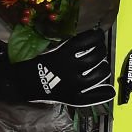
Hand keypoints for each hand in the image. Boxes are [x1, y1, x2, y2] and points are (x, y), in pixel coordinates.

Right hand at [0, 30, 114, 106]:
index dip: (96, 36)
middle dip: (101, 49)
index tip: (98, 34)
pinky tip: (110, 89)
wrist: (22, 83)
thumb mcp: (49, 48)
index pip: (88, 40)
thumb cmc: (34, 62)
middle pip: (96, 56)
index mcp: (64, 54)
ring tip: (102, 64)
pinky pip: (94, 97)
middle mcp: (72, 69)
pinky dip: (104, 93)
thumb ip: (66, 44)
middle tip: (100, 47)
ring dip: (104, 67)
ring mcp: (75, 85)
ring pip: (99, 74)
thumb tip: (84, 36)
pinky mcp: (74, 98)